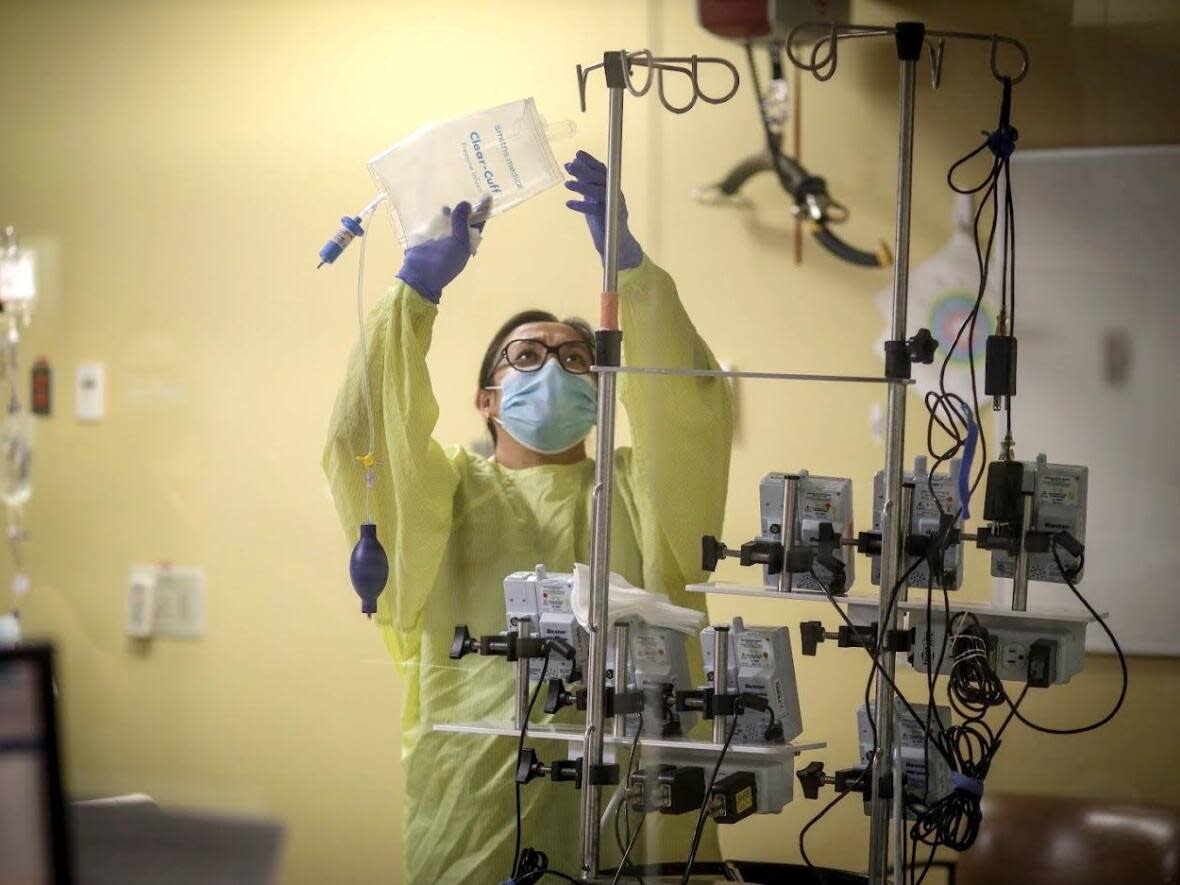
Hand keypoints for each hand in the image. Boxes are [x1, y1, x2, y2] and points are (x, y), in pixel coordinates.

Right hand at [396, 200, 486, 304]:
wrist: (421, 274)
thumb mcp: (458, 243)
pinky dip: (436, 212)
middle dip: (466, 206)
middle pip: (464, 218)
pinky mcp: (428, 233)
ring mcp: (442, 235)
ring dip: (451, 208)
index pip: (478, 224)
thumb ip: (461, 223)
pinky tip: (436, 202)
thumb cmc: (445, 262)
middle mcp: (456, 238)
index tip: (487, 195)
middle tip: (468, 186)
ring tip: (452, 191)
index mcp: (468, 243)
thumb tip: (466, 203)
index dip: (483, 211)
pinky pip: (434, 220)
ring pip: (449, 218)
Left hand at [564, 151, 642, 270]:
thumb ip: (586, 183)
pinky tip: (569, 204)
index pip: (602, 170)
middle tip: (568, 166)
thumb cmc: (603, 219)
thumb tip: (575, 166)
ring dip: (582, 186)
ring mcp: (613, 206)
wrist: (616, 244)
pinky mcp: (609, 219)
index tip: (577, 154)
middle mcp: (614, 194)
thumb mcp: (592, 198)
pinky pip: (595, 210)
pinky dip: (582, 206)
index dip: (590, 161)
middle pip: (600, 178)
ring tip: (567, 184)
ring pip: (599, 192)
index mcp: (611, 187)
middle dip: (584, 170)